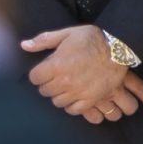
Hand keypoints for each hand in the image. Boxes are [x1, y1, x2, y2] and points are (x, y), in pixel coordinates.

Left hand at [22, 26, 142, 122]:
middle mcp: (65, 81)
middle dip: (47, 84)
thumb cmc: (91, 39)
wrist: (118, 49)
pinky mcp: (92, 99)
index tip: (42, 71)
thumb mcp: (66, 34)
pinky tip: (73, 97)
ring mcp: (79, 92)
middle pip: (45, 91)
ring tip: (64, 86)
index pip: (35, 78)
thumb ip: (43, 40)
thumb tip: (24, 45)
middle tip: (53, 78)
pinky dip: (71, 105)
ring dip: (58, 95)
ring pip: (58, 102)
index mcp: (56, 65)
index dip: (37, 74)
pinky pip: (74, 110)